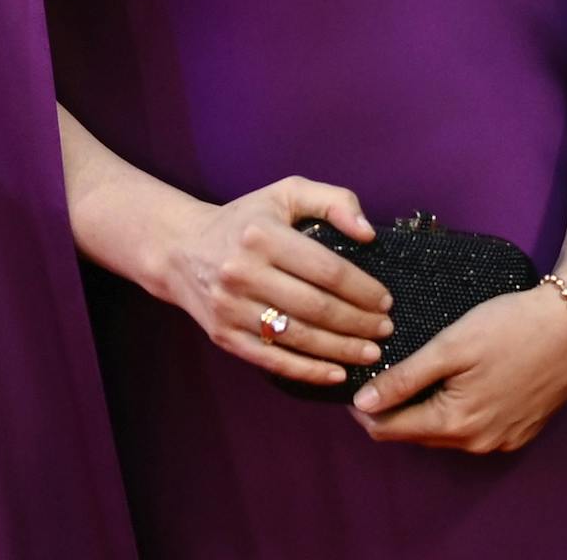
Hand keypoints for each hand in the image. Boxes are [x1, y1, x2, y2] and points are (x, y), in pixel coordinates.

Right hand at [135, 176, 394, 389]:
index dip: (362, 289)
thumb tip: (368, 233)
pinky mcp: (224, 336)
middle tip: (385, 330)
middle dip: (357, 323)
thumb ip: (333, 201)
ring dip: (340, 349)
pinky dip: (307, 371)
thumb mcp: (287, 194)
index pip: (326, 269)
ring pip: (297, 337)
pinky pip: (272, 360)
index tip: (385, 300)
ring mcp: (231, 308)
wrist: (181, 248)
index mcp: (263, 236)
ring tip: (371, 352)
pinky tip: (336, 373)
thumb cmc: (246, 220)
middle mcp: (243, 272)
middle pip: (315, 307)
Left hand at [349, 284, 566, 453]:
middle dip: (395, 408)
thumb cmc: (512, 325)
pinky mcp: (519, 432)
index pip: (389, 430)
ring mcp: (500, 442)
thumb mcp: (452, 345)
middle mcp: (476, 443)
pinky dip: (459, 411)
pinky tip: (462, 382)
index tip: (355, 383)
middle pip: (416, 433)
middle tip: (387, 371)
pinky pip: (474, 430)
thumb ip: (406, 377)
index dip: (365, 408)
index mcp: (454, 423)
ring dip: (426, 410)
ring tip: (422, 373)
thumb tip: (364, 401)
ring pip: (445, 433)